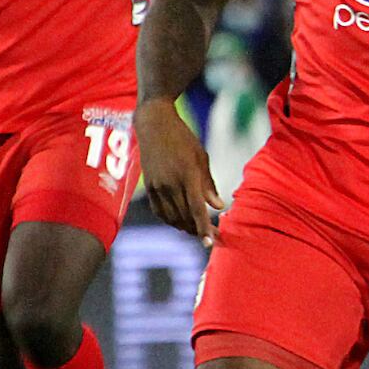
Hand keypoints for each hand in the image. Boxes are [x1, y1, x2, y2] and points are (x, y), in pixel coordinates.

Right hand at [136, 99, 223, 244]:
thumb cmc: (183, 139)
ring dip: (185, 228)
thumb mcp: (201, 158)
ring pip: (171, 217)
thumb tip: (218, 206)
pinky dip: (171, 220)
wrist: (154, 125)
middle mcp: (170, 184)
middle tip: (213, 237)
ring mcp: (157, 186)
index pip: (196, 209)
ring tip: (199, 231)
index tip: (210, 242)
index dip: (204, 228)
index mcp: (187, 175)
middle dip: (199, 231)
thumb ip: (209, 184)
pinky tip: (181, 222)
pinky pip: (160, 211)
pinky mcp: (149, 187)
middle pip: (184, 217)